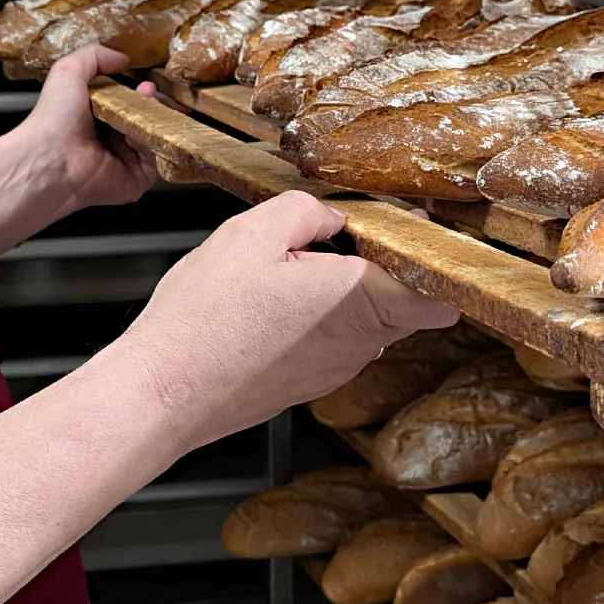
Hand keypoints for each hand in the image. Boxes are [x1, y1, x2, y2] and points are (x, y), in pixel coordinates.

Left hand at [16, 45, 161, 213]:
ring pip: (155, 137)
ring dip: (157, 118)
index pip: (130, 103)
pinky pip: (155, 160)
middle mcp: (111, 140)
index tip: (150, 80)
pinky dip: (153, 144)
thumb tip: (122, 57)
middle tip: (153, 91)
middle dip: (156, 103)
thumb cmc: (55, 115)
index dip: (143, 91)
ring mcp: (124, 161)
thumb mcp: (69, 70)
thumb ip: (94, 55)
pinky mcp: (134, 181)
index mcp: (97, 118)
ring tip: (149, 104)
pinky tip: (142, 130)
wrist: (50, 156)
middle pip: (148, 120)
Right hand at [116, 191, 460, 452]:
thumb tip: (330, 217)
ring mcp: (334, 370)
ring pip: (363, 319)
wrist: (162, 392)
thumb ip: (307, 210)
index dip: (432, 256)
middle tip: (328, 236)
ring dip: (338, 289)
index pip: (441, 292)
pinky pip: (330, 340)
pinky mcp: (306, 383)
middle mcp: (358, 344)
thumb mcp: (251, 232)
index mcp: (359, 301)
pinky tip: (264, 304)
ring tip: (282, 270)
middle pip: (401, 298)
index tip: (407, 230)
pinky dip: (311, 318)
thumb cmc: (204, 321)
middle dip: (373, 262)